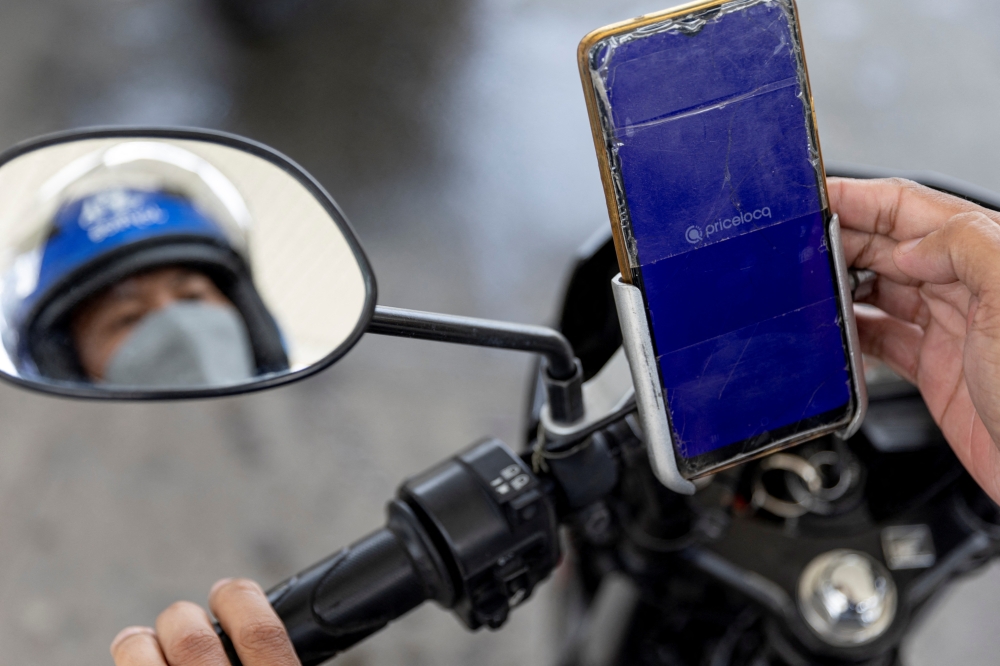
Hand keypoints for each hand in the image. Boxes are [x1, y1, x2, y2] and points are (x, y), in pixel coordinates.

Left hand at [110, 578, 298, 665]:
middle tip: (180, 619)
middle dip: (181, 619)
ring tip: (136, 643)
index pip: (260, 632)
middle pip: (194, 643)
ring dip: (136, 646)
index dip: (240, 599)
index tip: (226, 591)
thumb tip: (251, 633)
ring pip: (142, 665)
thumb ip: (276, 662)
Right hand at [830, 176, 999, 503]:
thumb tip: (907, 245)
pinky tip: (833, 334)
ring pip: (878, 290)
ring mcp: (948, 327)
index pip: (910, 208)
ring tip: (805, 287)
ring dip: (838, 286)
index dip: (858, 197)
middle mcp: (966, 286)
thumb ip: (964, 248)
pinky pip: (880, 340)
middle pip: (886, 247)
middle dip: (838, 240)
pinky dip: (850, 334)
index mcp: (987, 254)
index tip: (814, 196)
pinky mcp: (935, 369)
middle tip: (794, 247)